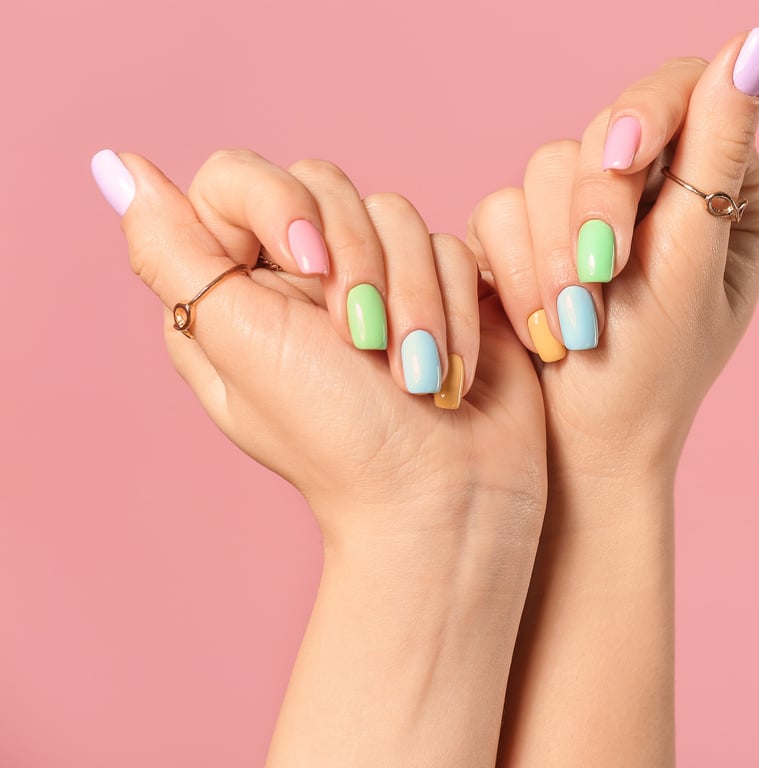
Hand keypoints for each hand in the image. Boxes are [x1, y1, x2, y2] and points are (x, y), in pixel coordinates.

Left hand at [93, 149, 548, 765]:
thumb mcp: (241, 344)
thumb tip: (116, 168)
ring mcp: (377, 278)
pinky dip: (456, 309)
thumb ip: (173, 252)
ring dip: (414, 298)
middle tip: (364, 342)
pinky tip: (449, 368)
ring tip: (414, 372)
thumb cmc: (338, 438)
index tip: (307, 265)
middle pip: (326, 184)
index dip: (279, 204)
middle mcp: (302, 275)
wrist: (444, 494)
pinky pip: (450, 246)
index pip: (237, 177)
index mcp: (235, 287)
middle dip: (359, 264)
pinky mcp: (441, 287)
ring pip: (398, 213)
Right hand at [470, 28, 758, 480]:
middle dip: (593, 209)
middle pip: (606, 128)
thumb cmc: (650, 378)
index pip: (686, 94)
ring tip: (573, 327)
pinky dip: (518, 269)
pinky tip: (541, 327)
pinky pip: (500, 209)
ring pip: (546, 167)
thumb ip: (716, 154)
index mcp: (721, 193)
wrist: (580, 456)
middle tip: (600, 280)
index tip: (622, 156)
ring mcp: (588, 216)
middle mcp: (655, 194)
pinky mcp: (529, 240)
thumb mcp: (690, 264)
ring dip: (554, 252)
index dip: (645, 110)